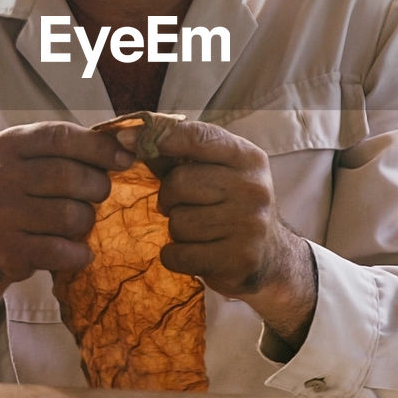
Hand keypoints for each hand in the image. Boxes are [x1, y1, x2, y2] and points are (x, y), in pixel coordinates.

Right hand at [0, 122, 134, 357]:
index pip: (60, 136)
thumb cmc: (25, 192)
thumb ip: (76, 147)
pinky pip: (60, 251)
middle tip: (99, 194)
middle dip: (97, 187)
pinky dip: (79, 253)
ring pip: (69, 215)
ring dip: (87, 221)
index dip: (98, 147)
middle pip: (68, 176)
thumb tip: (132, 140)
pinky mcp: (4, 250)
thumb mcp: (37, 160)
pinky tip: (80, 251)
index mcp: (7, 144)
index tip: (125, 160)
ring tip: (81, 222)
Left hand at [117, 118, 316, 350]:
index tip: (126, 139)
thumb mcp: (215, 172)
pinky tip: (195, 252)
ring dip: (176, 229)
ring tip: (197, 230)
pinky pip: (178, 255)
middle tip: (183, 205)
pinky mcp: (238, 260)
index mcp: (248, 158)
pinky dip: (175, 255)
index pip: (198, 137)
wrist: (271, 257)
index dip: (158, 137)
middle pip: (180, 183)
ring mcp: (249, 226)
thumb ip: (177, 155)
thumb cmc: (231, 205)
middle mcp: (253, 188)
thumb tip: (129, 138)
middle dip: (169, 197)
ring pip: (177, 222)